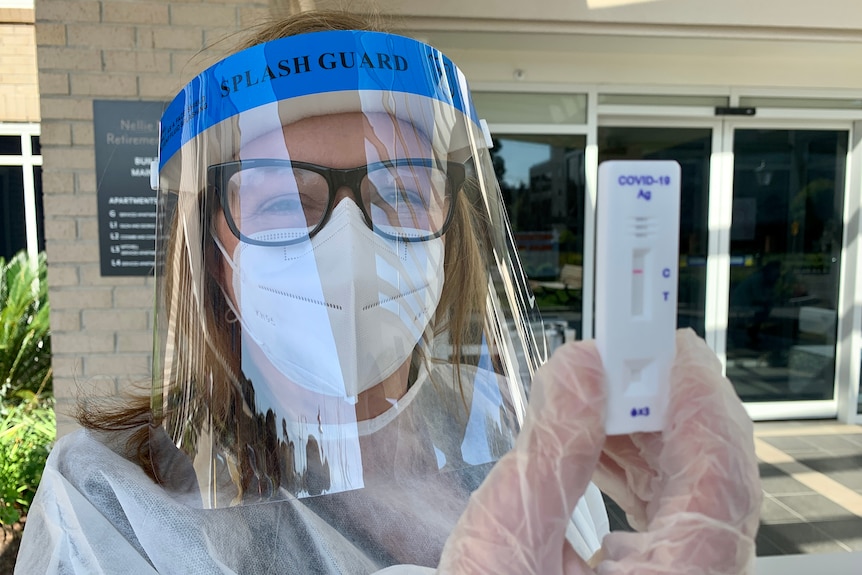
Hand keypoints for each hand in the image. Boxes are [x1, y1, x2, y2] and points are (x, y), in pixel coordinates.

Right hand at [437, 329, 760, 574]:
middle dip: (669, 406)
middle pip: (713, 476)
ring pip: (694, 491)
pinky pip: (671, 513)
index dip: (698, 395)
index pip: (718, 473)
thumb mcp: (503, 547)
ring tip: (599, 395)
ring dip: (652, 432)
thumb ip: (550, 451)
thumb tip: (582, 370)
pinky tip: (600, 443)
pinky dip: (640, 467)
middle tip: (623, 357)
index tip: (666, 342)